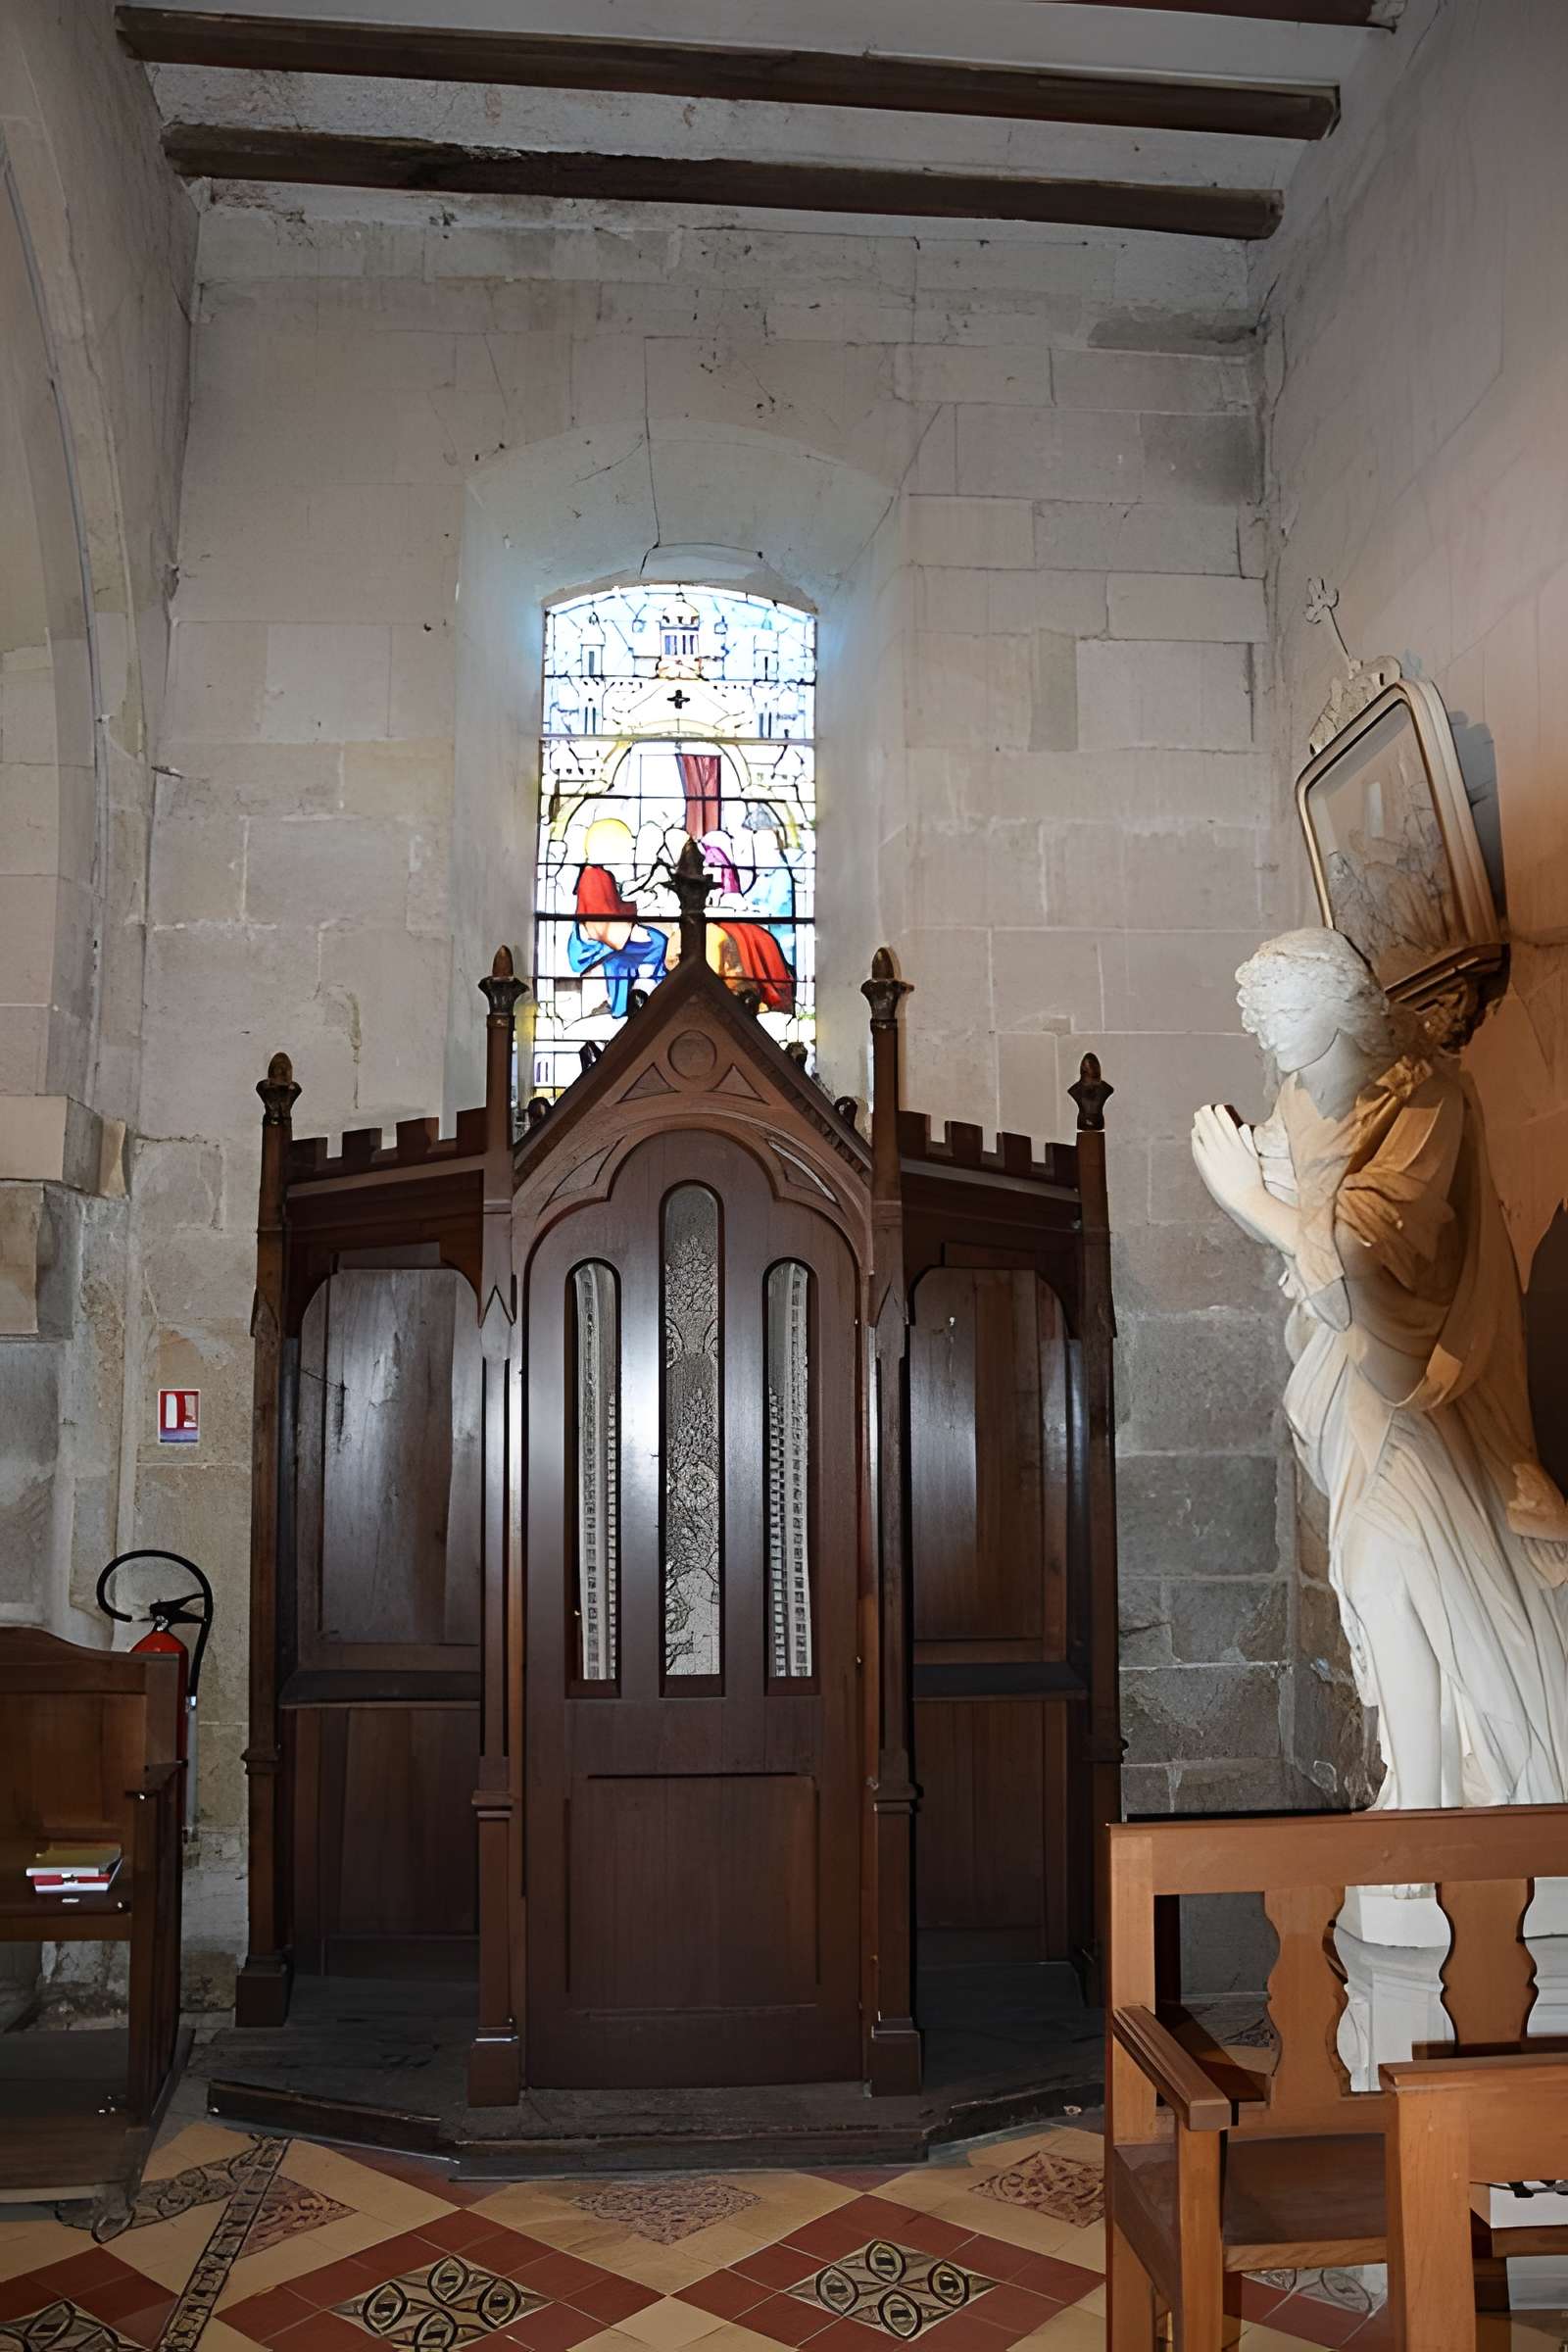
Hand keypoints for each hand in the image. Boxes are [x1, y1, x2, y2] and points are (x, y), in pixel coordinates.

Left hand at [1191, 1102, 1267, 1224]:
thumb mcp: (1253, 1157)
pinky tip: (1194, 1132)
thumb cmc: (1252, 1181)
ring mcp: (1216, 1156)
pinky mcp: (1207, 1166)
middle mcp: (1227, 1148)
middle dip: (1209, 1116)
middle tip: (1203, 1108)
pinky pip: (1199, 1148)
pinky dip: (1196, 1138)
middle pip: (1215, 1127)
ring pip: (1206, 1134)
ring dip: (1201, 1123)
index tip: (1218, 1107)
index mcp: (1240, 1146)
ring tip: (1197, 1115)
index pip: (1229, 1124)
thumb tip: (1243, 1127)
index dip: (1222, 1115)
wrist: (1247, 1199)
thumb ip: (1247, 1141)